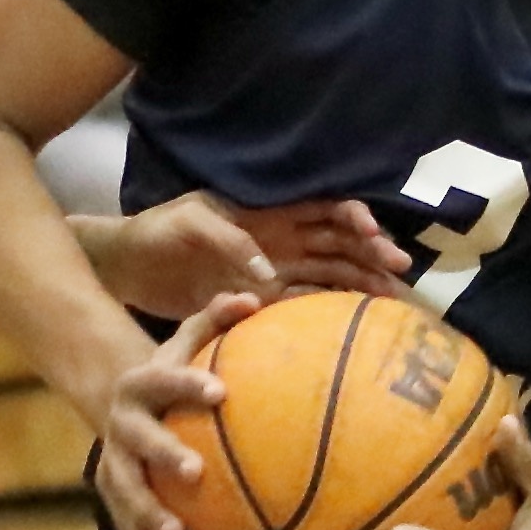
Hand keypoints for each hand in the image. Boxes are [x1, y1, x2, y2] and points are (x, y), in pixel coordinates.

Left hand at [89, 191, 408, 318]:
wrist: (129, 265)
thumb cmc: (157, 232)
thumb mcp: (190, 223)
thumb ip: (229, 239)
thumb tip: (269, 273)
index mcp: (268, 210)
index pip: (323, 207)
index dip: (352, 217)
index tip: (372, 232)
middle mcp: (279, 239)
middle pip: (338, 242)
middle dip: (371, 253)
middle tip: (401, 271)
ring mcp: (274, 270)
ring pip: (330, 273)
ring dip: (361, 283)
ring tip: (392, 299)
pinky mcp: (260, 300)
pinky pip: (304, 303)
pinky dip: (331, 310)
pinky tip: (356, 322)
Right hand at [92, 291, 256, 529]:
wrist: (118, 399)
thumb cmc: (172, 371)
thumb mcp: (187, 340)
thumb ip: (217, 317)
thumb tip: (257, 296)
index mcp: (142, 383)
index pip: (166, 377)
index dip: (188, 384)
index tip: (220, 391)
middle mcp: (123, 424)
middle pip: (140, 439)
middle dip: (164, 455)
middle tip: (195, 471)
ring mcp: (116, 462)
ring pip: (127, 490)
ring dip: (148, 514)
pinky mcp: (115, 494)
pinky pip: (126, 527)